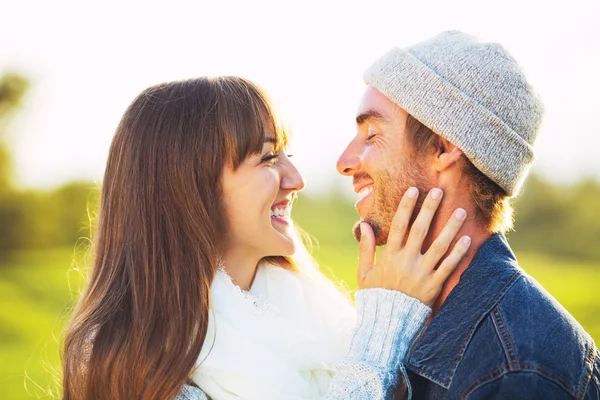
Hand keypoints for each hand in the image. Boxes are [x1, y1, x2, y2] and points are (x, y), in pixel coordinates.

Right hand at [357, 187, 470, 306]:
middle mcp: (406, 262)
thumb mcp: (364, 273)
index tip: (413, 190)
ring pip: (439, 245)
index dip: (406, 207)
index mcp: (389, 256)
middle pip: (420, 230)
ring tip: (460, 211)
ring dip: (450, 227)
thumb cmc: (374, 297)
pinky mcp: (433, 286)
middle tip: (438, 191)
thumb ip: (365, 248)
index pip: (398, 226)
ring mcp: (421, 273)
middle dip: (429, 209)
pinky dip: (458, 253)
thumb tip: (364, 225)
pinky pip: (448, 266)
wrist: (387, 324)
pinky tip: (467, 239)